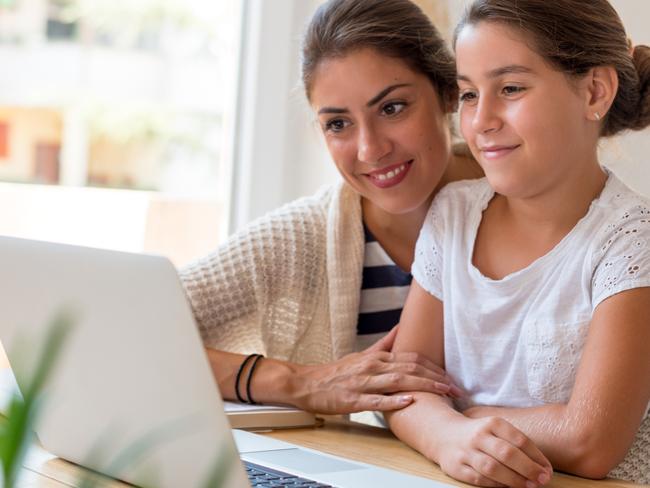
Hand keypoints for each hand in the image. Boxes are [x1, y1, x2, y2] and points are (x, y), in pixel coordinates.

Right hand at [291, 326, 461, 413]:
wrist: (307, 383)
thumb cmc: (336, 372)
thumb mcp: (362, 355)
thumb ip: (384, 343)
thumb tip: (402, 328)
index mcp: (377, 357)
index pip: (412, 358)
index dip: (434, 366)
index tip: (450, 376)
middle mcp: (373, 367)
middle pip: (411, 369)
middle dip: (437, 378)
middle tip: (456, 387)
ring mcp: (363, 383)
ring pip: (398, 381)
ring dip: (424, 387)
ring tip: (444, 392)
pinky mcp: (353, 399)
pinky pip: (376, 400)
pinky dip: (394, 400)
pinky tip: (410, 402)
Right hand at [436, 417, 552, 487]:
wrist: (444, 434)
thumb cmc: (480, 435)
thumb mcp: (496, 430)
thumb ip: (517, 445)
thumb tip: (542, 468)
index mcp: (492, 423)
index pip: (519, 440)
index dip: (536, 457)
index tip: (547, 471)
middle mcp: (478, 435)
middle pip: (507, 453)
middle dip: (528, 469)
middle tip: (541, 480)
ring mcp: (466, 451)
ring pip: (492, 468)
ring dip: (514, 480)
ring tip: (528, 486)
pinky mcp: (456, 467)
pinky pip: (479, 479)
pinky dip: (495, 485)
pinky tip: (506, 487)